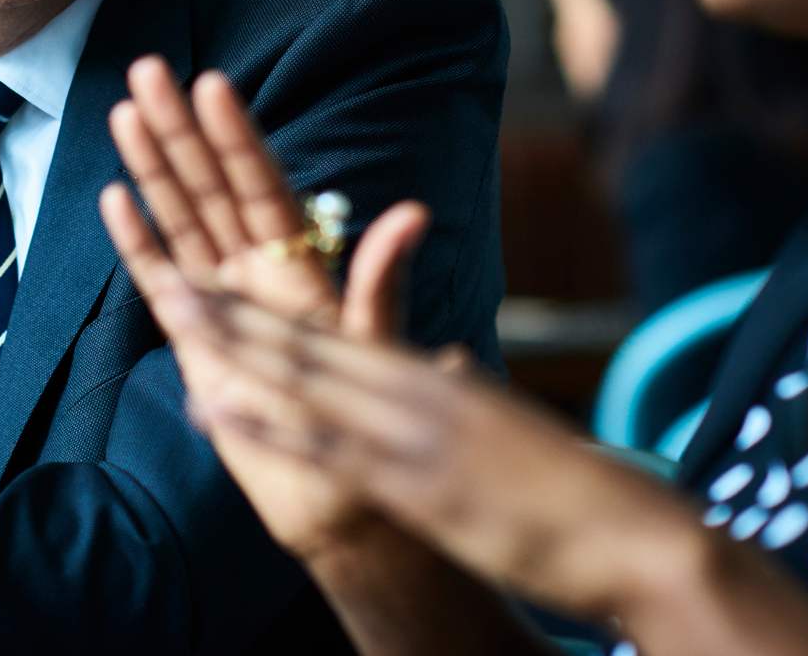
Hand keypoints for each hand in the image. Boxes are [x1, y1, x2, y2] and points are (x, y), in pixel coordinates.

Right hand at [99, 57, 431, 558]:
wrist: (340, 496)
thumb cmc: (371, 420)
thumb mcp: (375, 347)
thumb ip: (379, 283)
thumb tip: (412, 215)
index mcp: (301, 267)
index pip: (261, 187)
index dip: (237, 137)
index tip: (213, 83)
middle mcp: (258, 272)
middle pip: (211, 188)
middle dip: (180, 128)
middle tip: (149, 67)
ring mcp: (224, 301)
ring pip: (182, 219)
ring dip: (153, 167)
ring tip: (125, 110)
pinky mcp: (196, 340)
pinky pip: (160, 278)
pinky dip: (138, 240)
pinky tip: (115, 197)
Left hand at [177, 296, 807, 654]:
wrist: (635, 532)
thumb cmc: (577, 492)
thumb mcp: (505, 426)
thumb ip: (459, 391)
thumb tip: (434, 361)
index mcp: (440, 383)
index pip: (343, 338)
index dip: (278, 312)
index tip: (224, 282)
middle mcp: (421, 393)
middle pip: (309, 342)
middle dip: (236, 310)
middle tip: (172, 275)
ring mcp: (416, 436)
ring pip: (304, 378)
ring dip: (234, 344)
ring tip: (175, 309)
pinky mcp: (420, 484)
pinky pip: (325, 448)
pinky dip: (265, 422)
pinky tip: (216, 402)